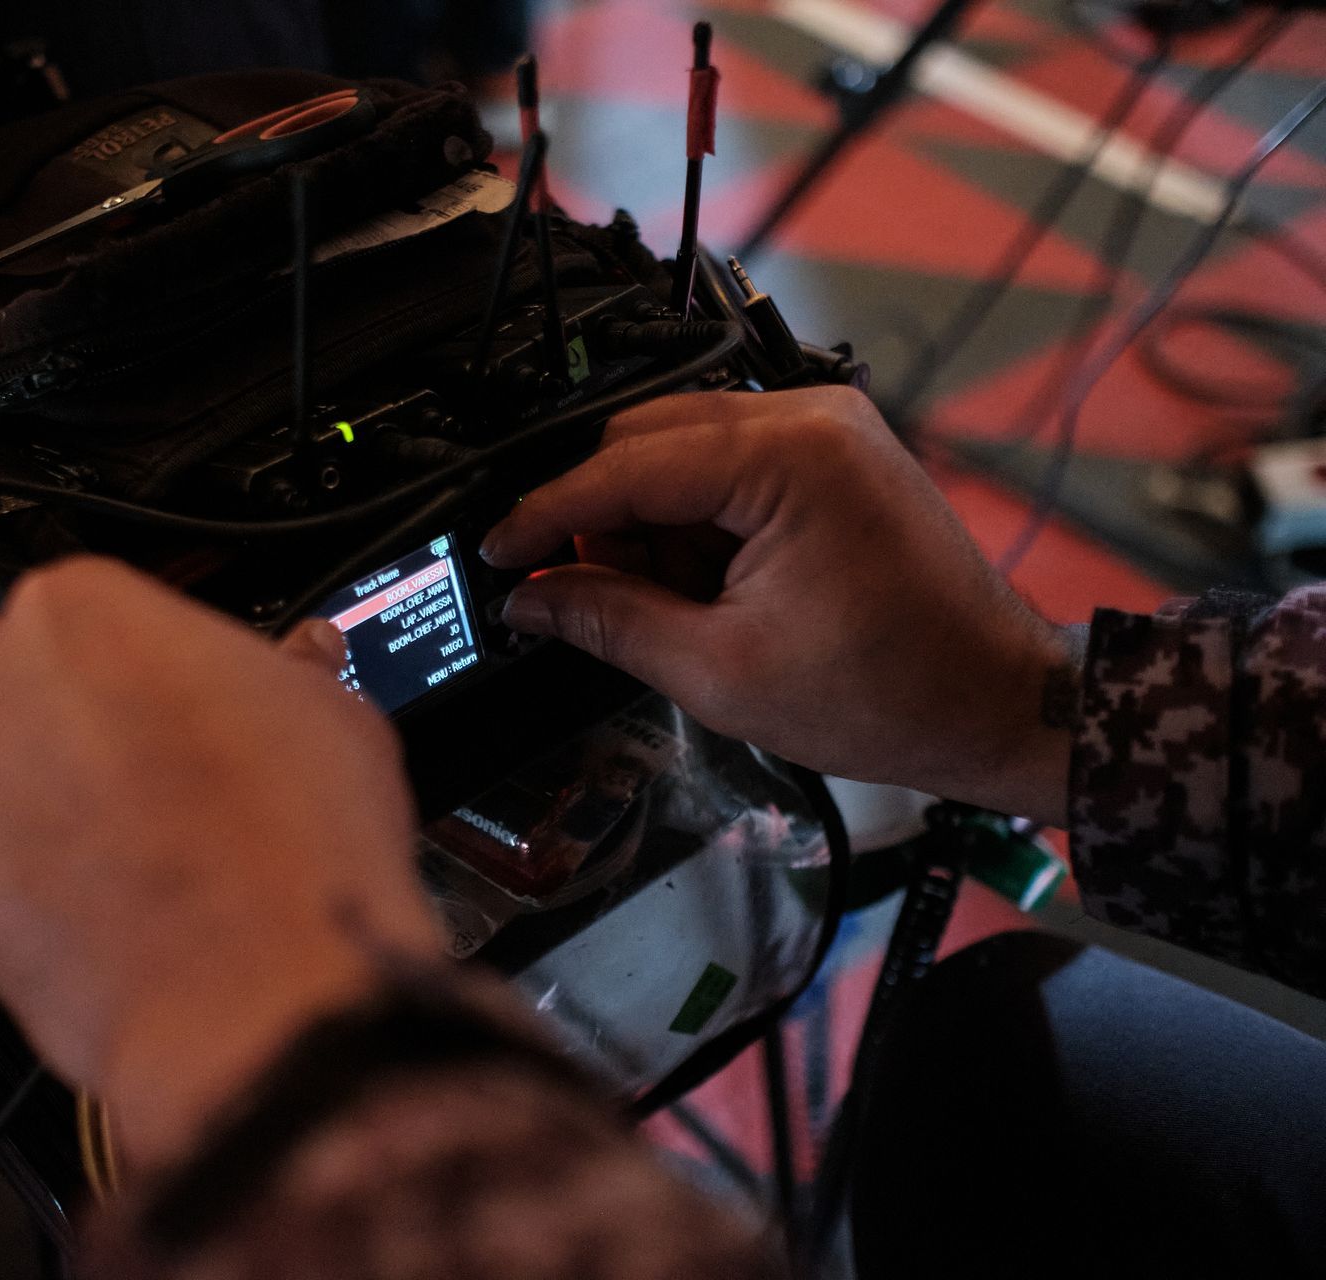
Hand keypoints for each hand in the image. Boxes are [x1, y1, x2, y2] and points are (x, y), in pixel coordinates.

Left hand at [0, 559, 438, 1166]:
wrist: (258, 999)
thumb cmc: (291, 847)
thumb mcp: (333, 716)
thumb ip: (292, 677)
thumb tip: (300, 672)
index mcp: (76, 614)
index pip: (72, 598)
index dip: (124, 644)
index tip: (168, 680)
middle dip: (2, 686)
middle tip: (92, 732)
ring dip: (20, 800)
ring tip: (126, 847)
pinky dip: (29, 893)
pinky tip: (115, 916)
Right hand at [480, 387, 1071, 825]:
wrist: (995, 703)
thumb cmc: (892, 693)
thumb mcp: (719, 672)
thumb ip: (609, 622)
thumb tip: (530, 600)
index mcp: (789, 458)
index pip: (625, 467)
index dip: (547, 514)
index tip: (498, 552)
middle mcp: (810, 420)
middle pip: (645, 440)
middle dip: (597, 519)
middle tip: (568, 592)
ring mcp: (827, 431)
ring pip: (679, 453)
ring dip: (645, 525)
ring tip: (658, 606)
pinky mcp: (832, 456)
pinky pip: (725, 468)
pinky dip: (691, 523)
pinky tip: (697, 587)